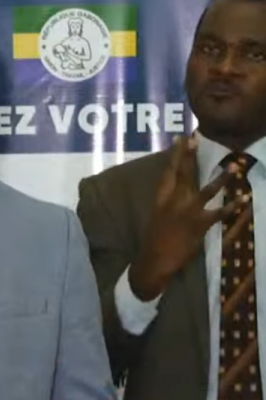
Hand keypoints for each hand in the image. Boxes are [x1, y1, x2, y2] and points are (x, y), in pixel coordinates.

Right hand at [128, 136, 249, 300]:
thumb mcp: (156, 215)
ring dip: (222, 178)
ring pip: (206, 191)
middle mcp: (174, 201)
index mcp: (161, 199)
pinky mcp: (200, 225)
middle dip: (190, 156)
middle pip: (184, 174)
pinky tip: (244, 199)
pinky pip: (220, 213)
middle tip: (195, 139)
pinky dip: (233, 206)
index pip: (168, 172)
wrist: (154, 260)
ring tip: (234, 166)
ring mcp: (188, 212)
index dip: (174, 155)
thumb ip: (167, 201)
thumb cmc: (154, 239)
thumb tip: (177, 189)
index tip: (179, 140)